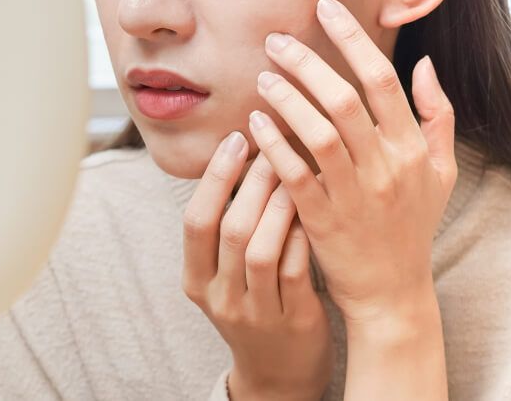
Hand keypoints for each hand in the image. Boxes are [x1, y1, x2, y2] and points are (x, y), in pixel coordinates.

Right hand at [182, 134, 333, 400]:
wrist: (277, 372)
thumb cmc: (252, 304)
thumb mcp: (224, 275)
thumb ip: (225, 230)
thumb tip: (241, 156)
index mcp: (196, 280)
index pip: (195, 221)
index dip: (214, 178)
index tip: (236, 139)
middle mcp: (220, 297)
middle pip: (230, 230)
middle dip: (252, 181)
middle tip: (274, 144)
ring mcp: (256, 312)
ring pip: (261, 249)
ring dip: (278, 204)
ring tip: (296, 169)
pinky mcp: (293, 320)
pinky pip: (296, 270)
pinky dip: (301, 235)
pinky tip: (315, 207)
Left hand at [248, 0, 456, 326]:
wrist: (391, 290)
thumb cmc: (411, 226)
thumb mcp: (440, 172)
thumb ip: (438, 116)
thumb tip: (425, 66)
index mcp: (413, 149)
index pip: (382, 81)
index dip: (352, 40)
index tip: (324, 10)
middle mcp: (386, 167)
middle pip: (345, 100)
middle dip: (308, 62)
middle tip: (276, 41)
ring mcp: (355, 195)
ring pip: (318, 134)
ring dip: (287, 100)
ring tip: (262, 78)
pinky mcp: (323, 221)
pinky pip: (295, 175)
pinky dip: (273, 146)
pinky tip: (254, 124)